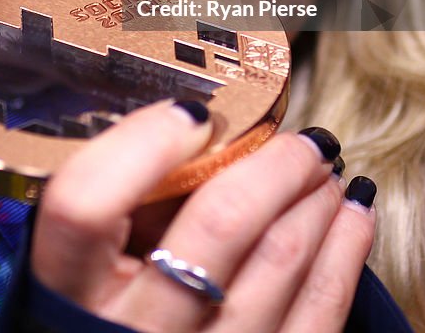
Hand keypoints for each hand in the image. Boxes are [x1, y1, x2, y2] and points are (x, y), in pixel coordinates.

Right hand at [31, 100, 375, 332]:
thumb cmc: (113, 318)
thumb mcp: (86, 273)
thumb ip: (121, 215)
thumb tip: (200, 136)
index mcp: (71, 291)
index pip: (85, 203)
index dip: (141, 145)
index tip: (192, 114)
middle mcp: (131, 332)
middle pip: (216, 225)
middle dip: (275, 167)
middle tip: (302, 141)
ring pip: (280, 263)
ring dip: (316, 202)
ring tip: (327, 171)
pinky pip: (318, 317)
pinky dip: (344, 255)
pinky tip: (353, 217)